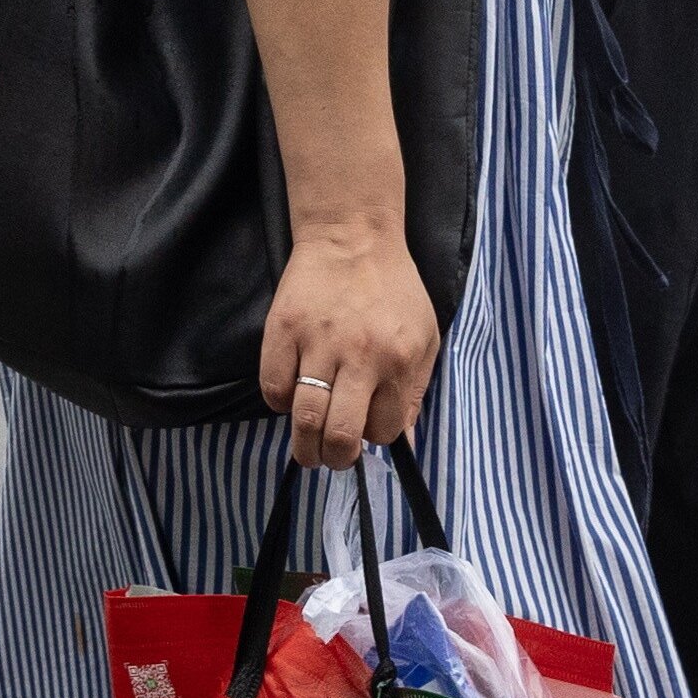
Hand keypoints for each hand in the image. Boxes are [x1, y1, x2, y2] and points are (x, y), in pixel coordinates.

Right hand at [262, 219, 436, 469]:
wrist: (353, 237)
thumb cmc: (394, 291)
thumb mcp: (424, 339)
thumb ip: (414, 393)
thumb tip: (405, 444)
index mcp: (397, 360)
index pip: (383, 430)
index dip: (373, 438)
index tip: (366, 427)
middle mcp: (358, 356)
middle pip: (340, 436)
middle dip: (335, 459)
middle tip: (330, 458)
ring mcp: (317, 343)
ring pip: (304, 418)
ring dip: (303, 445)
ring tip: (306, 447)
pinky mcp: (282, 330)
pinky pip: (272, 387)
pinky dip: (278, 402)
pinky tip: (291, 394)